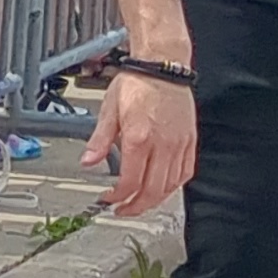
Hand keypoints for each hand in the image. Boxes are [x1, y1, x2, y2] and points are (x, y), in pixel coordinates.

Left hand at [79, 69, 196, 214]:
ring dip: (154, 200)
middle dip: (135, 207)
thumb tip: (88, 162)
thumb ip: (99, 141)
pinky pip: (185, 173)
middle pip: (152, 191)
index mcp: (139, 138)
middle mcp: (162, 145)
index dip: (118, 198)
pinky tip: (162, 188)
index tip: (108, 199)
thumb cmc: (136, 83)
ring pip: (170, 186)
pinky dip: (173, 186)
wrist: (162, 67)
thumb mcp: (109, 110)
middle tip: (122, 210)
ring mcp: (179, 145)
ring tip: (139, 203)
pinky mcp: (190, 142)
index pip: (130, 182)